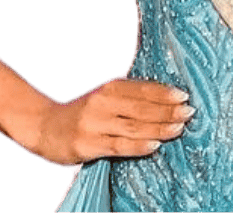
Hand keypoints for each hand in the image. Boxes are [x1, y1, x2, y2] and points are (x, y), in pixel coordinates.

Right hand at [14, 77, 192, 165]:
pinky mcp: (88, 144)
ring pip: (134, 127)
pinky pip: (119, 146)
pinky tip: (155, 144)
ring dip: (159, 128)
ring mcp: (94, 124)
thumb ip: (129, 95)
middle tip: (189, 112)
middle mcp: (102, 103)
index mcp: (109, 87)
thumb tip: (167, 98)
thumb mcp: (104, 96)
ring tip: (179, 128)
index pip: (142, 89)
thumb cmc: (82, 112)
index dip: (164, 93)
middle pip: (142, 108)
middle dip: (168, 110)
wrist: (43, 127)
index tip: (185, 96)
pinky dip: (139, 145)